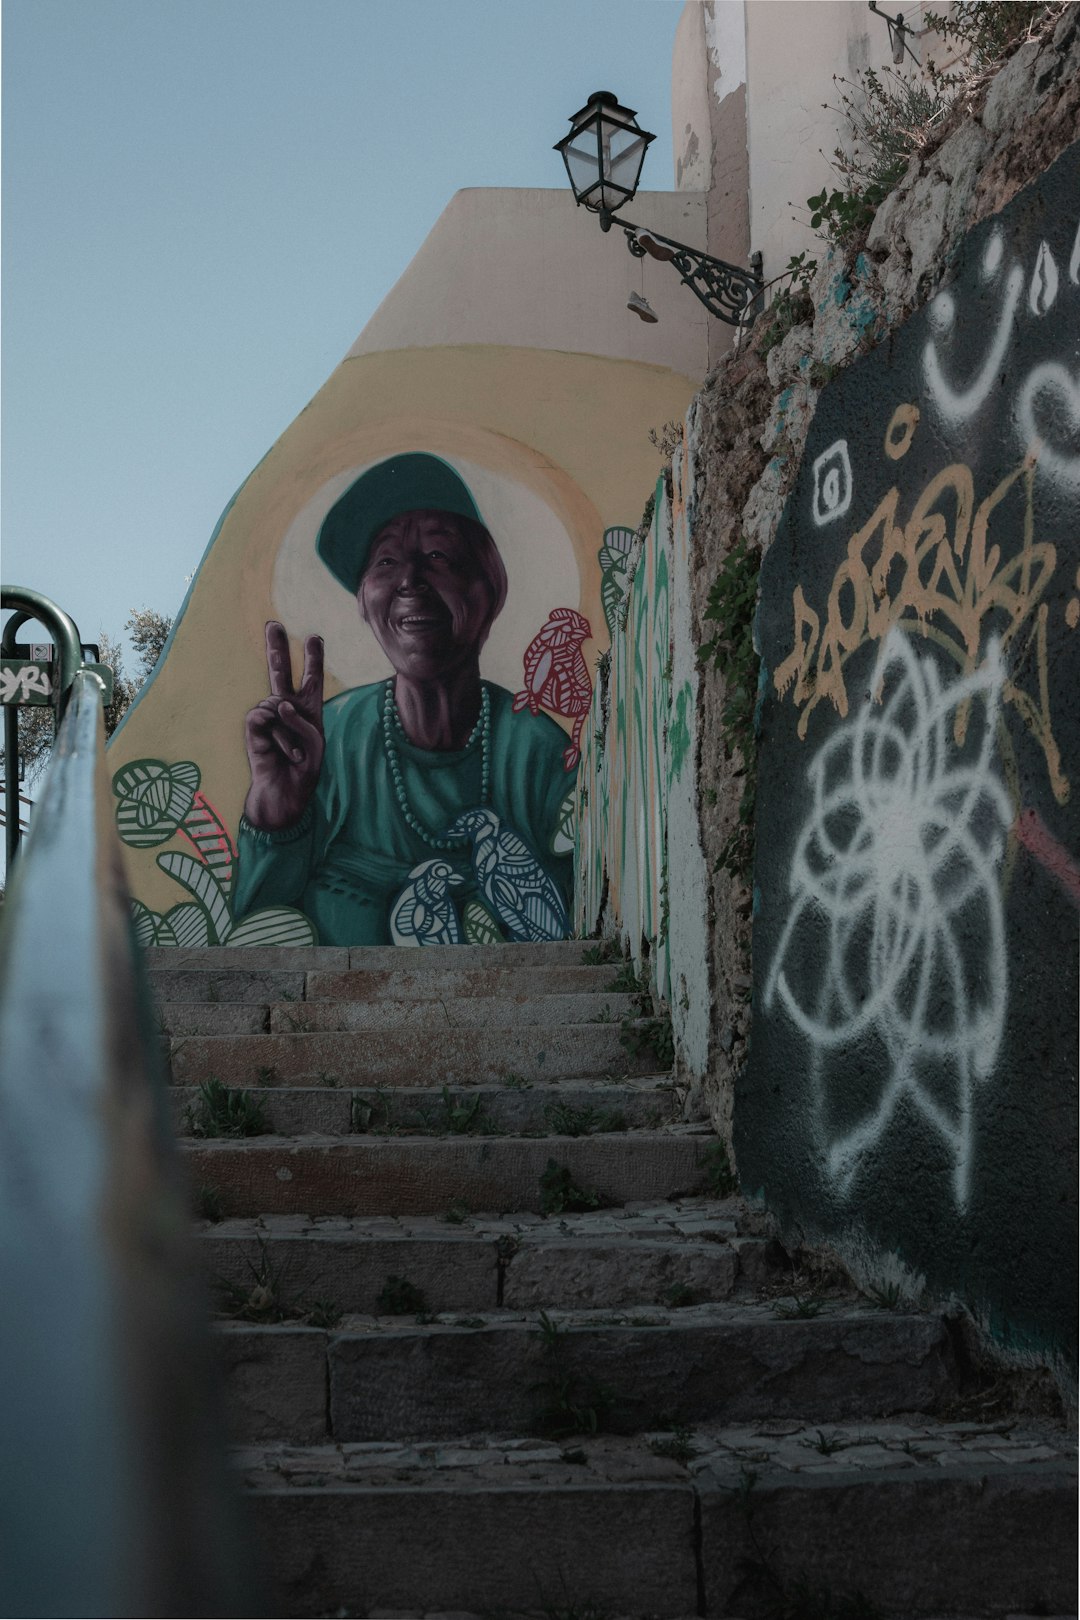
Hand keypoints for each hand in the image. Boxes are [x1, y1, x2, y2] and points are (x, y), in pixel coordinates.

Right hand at [243, 622, 324, 830]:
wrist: (285, 793)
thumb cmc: (304, 769)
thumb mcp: (315, 743)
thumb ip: (301, 719)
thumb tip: (278, 703)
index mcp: (308, 710)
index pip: (311, 680)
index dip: (313, 659)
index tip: (314, 638)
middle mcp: (286, 709)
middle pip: (280, 671)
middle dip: (277, 647)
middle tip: (273, 623)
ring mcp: (268, 717)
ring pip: (277, 702)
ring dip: (289, 731)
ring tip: (293, 753)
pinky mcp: (253, 727)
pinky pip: (265, 717)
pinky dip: (277, 735)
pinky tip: (280, 752)